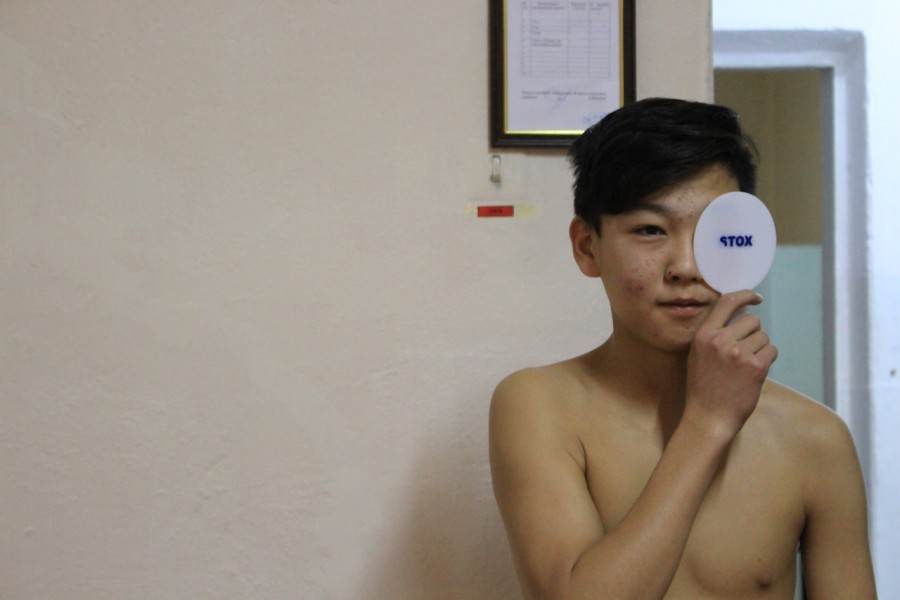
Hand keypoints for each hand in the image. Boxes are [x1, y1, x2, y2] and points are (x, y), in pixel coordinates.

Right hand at [684, 290, 777, 436]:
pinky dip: (767, 360)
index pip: (727, 302)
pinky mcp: (755, 366)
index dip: (745, 296)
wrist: (708, 417)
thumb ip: (714, 335)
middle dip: (753, 333)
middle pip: (752, 320)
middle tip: (745, 352)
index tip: (756, 298)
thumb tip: (737, 319)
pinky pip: (772, 351)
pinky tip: (754, 373)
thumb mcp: (699, 355)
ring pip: (764, 337)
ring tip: (746, 366)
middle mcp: (720, 340)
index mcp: (704, 335)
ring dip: (760, 349)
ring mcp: (738, 353)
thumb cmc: (704, 387)